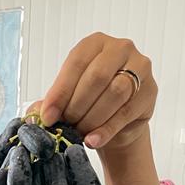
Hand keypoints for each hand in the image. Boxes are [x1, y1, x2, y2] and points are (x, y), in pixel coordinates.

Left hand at [30, 33, 156, 153]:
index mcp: (94, 43)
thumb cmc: (88, 103)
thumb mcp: (66, 99)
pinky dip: (106, 129)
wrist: (116, 120)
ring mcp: (140, 67)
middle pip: (96, 77)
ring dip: (92, 118)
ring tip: (79, 134)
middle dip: (77, 106)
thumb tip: (33, 117)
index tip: (48, 118)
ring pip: (115, 93)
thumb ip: (50, 104)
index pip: (75, 64)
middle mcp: (120, 48)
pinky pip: (126, 112)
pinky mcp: (150, 90)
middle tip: (66, 127)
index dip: (59, 93)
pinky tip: (92, 141)